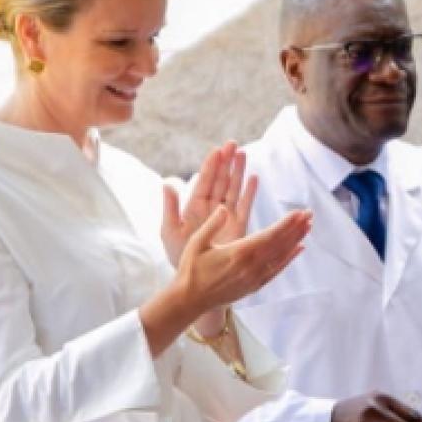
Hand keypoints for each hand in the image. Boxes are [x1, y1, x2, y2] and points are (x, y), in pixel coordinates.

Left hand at [162, 141, 256, 268]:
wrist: (196, 277)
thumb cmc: (179, 255)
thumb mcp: (169, 231)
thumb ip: (169, 208)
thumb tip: (167, 184)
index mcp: (194, 206)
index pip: (204, 181)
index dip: (211, 165)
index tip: (217, 149)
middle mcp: (211, 207)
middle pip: (221, 180)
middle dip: (226, 162)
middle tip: (233, 144)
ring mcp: (225, 215)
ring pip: (233, 188)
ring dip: (238, 171)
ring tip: (243, 154)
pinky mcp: (238, 225)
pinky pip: (245, 205)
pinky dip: (249, 192)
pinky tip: (254, 178)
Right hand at [174, 204, 310, 315]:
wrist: (190, 300)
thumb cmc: (190, 270)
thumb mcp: (195, 243)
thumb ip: (212, 224)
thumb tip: (225, 207)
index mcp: (238, 253)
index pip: (269, 235)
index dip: (286, 223)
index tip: (299, 212)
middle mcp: (251, 266)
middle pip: (280, 244)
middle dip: (296, 228)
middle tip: (310, 214)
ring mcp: (254, 277)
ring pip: (281, 256)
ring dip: (296, 240)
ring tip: (308, 227)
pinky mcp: (254, 286)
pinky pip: (277, 270)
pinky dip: (289, 259)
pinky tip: (299, 249)